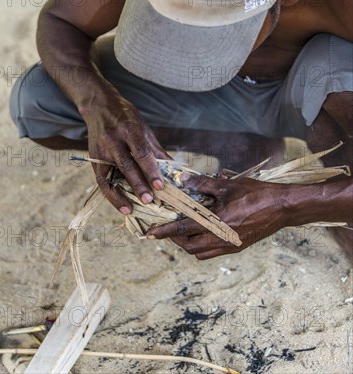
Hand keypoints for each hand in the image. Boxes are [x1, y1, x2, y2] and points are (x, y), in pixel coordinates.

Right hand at [83, 86, 170, 212]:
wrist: (99, 106)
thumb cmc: (126, 117)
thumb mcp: (144, 128)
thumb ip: (156, 150)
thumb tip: (174, 169)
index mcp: (129, 128)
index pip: (141, 152)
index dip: (151, 170)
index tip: (161, 185)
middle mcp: (113, 138)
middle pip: (126, 165)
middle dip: (138, 184)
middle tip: (150, 200)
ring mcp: (100, 149)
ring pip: (110, 175)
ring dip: (121, 194)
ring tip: (133, 208)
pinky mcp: (93, 158)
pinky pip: (101, 180)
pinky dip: (111, 195)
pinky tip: (122, 205)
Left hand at [147, 174, 287, 258]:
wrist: (283, 207)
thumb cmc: (256, 193)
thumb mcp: (227, 185)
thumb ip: (203, 184)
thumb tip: (182, 180)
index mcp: (217, 223)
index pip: (183, 230)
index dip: (164, 232)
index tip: (150, 234)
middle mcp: (222, 239)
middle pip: (189, 247)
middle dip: (175, 239)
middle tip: (169, 226)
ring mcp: (231, 245)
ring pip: (201, 252)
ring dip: (189, 243)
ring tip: (184, 228)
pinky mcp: (238, 246)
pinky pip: (213, 251)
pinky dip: (202, 245)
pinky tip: (203, 229)